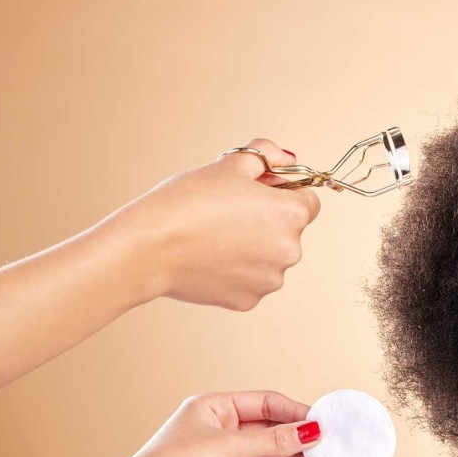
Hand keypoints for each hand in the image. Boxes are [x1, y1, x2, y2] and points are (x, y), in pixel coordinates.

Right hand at [105, 137, 321, 310]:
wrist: (149, 246)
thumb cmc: (187, 201)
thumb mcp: (228, 164)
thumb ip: (266, 155)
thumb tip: (287, 158)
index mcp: (292, 215)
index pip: (308, 200)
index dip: (284, 192)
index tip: (259, 192)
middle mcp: (291, 251)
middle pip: (289, 231)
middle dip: (267, 221)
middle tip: (228, 212)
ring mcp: (270, 280)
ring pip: (270, 258)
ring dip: (253, 247)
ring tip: (214, 236)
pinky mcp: (248, 300)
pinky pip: (250, 281)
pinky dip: (235, 272)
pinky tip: (209, 259)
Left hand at [109, 390, 321, 456]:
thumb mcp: (227, 448)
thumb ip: (272, 441)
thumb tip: (311, 431)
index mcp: (215, 408)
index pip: (267, 402)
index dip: (296, 413)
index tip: (323, 424)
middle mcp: (220, 430)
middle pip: (271, 429)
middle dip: (296, 440)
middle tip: (321, 451)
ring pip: (269, 455)